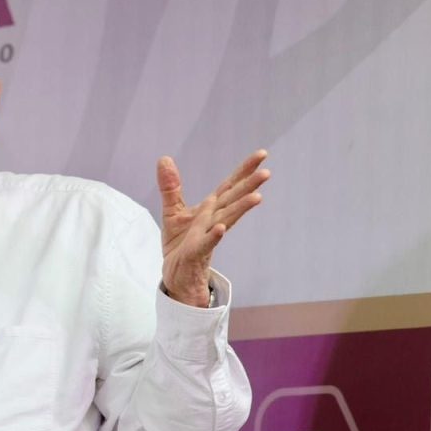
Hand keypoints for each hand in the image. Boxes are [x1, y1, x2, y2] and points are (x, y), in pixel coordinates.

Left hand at [157, 149, 269, 306]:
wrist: (177, 275)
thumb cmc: (181, 243)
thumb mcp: (173, 212)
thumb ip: (171, 187)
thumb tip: (164, 158)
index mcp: (210, 210)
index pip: (229, 187)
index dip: (244, 171)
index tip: (262, 154)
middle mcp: (213, 221)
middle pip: (232, 201)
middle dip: (249, 187)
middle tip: (267, 173)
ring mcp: (206, 237)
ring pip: (225, 220)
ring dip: (240, 209)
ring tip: (257, 198)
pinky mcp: (195, 253)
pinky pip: (205, 244)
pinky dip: (213, 236)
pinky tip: (221, 228)